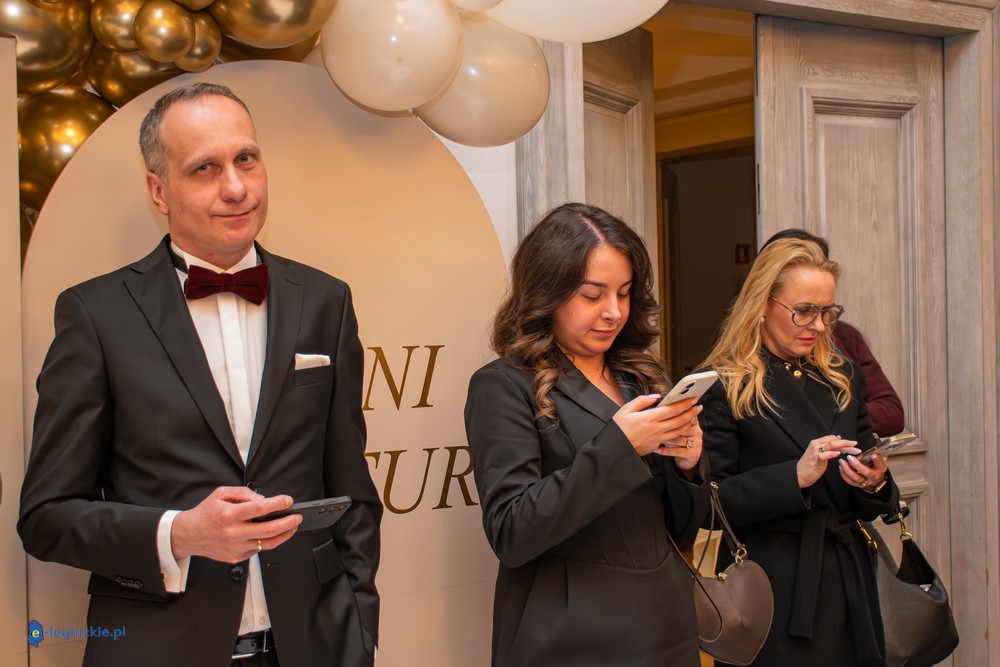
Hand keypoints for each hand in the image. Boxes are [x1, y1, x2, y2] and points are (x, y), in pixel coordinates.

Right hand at [171, 486, 301, 562]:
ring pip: (267, 543)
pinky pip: (258, 549)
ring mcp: (235, 547)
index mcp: (229, 514)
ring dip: (284, 534)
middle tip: (297, 517)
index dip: (278, 504)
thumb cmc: (205, 513)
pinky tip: (272, 534)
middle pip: (269, 529)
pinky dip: (268, 541)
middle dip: (288, 522)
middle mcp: (233, 532)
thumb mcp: (221, 494)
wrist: (188, 534)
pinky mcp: (236, 557)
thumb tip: (262, 499)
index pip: (260, 508)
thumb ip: (243, 493)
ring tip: (292, 527)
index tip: (287, 501)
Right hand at [613, 395, 702, 459]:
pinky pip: (673, 439)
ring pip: (679, 430)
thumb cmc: (618, 428)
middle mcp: (656, 429)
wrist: (615, 449)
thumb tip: (655, 397)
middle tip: (698, 406)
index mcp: (649, 418)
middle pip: (680, 420)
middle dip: (691, 412)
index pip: (672, 409)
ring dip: (689, 422)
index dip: (684, 403)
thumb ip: (642, 401)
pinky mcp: (657, 445)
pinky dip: (681, 432)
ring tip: (694, 416)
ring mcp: (658, 439)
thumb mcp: (626, 410)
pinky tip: (683, 428)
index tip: (692, 398)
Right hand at [797, 435, 859, 488]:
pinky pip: (826, 455)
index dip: (843, 441)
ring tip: (853, 450)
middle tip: (856, 445)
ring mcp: (815, 452)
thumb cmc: (809, 465)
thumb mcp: (818, 454)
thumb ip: (827, 448)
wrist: (799, 474)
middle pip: (834, 440)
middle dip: (847, 442)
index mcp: (816, 442)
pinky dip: (833, 453)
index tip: (852, 444)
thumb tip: (838, 439)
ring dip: (844, 446)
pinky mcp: (816, 460)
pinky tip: (840, 454)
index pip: (832, 438)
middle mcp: (815, 445)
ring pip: (832, 445)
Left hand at [839, 451, 889, 491]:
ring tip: (842, 462)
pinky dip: (844, 475)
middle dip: (857, 465)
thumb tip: (872, 446)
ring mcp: (866, 481)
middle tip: (850, 457)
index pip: (880, 464)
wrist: (876, 480)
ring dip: (848, 470)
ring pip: (857, 478)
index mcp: (881, 468)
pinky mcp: (859, 485)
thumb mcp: (878, 459)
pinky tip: (840, 467)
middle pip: (867, 472)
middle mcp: (874, 476)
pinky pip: (850, 481)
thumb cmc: (875, 466)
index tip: (873, 455)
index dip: (877, 460)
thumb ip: (875, 453)